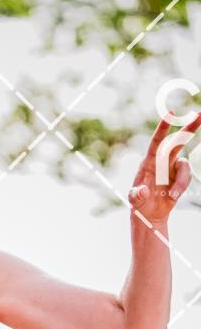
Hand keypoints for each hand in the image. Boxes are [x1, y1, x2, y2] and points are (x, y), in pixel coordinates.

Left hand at [128, 110, 200, 225]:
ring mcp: (172, 169)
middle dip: (189, 128)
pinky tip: (172, 196)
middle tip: (200, 115)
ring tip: (172, 195)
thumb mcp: (134, 200)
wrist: (149, 214)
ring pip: (185, 165)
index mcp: (148, 162)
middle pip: (177, 141)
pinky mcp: (180, 177)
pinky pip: (186, 177)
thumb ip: (136, 195)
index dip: (163, 128)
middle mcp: (162, 161)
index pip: (156, 142)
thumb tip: (143, 190)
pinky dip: (181, 187)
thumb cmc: (139, 204)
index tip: (170, 114)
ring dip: (181, 180)